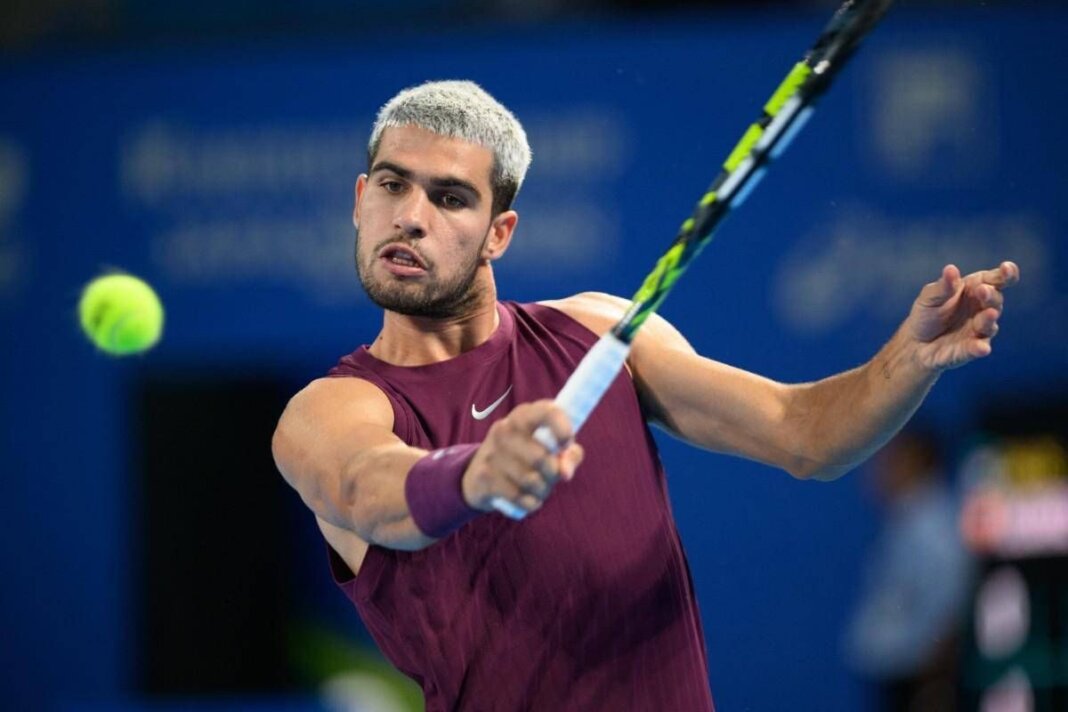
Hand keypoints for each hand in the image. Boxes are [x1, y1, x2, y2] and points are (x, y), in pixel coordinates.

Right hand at [462, 400, 584, 514]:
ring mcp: (491, 452)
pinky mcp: (484, 476)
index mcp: (524, 415)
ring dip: (543, 491)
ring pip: (531, 480)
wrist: (480, 476)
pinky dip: (530, 503)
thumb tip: (566, 473)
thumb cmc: (526, 458)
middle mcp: (504, 429)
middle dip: (553, 475)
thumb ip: (569, 455)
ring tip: (540, 489)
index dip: (562, 429)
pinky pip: (518, 496)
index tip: (567, 444)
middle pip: (541, 458)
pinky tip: (530, 500)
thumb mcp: (549, 448)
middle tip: (552, 478)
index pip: (547, 413)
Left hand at [906, 261, 1019, 370]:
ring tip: (989, 314)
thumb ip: (942, 286)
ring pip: (989, 325)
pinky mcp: (969, 351)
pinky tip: (981, 348)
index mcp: (975, 290)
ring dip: (988, 320)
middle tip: (983, 290)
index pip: (995, 280)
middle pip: (994, 301)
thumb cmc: (927, 314)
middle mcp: (982, 310)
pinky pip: (976, 349)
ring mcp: (978, 331)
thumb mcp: (929, 297)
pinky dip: (978, 349)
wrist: (913, 343)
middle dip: (990, 296)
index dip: (1005, 274)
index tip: (1007, 268)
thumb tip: (951, 269)